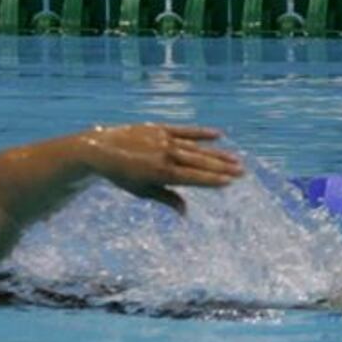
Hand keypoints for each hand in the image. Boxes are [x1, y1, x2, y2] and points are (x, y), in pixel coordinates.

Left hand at [78, 123, 243, 214]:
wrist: (99, 149)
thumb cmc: (121, 175)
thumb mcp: (142, 191)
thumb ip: (166, 199)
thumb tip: (185, 213)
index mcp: (161, 172)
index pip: (193, 178)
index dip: (213, 180)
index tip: (230, 182)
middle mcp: (164, 154)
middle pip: (199, 162)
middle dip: (222, 167)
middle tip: (242, 171)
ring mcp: (162, 139)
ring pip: (195, 147)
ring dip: (216, 153)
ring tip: (235, 159)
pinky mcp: (158, 127)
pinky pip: (184, 130)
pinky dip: (200, 132)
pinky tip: (218, 135)